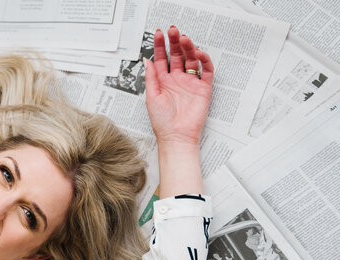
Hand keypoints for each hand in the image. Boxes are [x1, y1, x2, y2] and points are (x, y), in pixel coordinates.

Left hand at [144, 26, 213, 146]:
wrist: (177, 136)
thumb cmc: (162, 122)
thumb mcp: (151, 97)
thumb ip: (151, 77)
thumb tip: (147, 60)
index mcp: (163, 81)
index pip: (162, 59)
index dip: (160, 46)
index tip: (158, 34)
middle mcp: (177, 80)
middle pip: (177, 55)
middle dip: (175, 42)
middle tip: (173, 30)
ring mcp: (190, 83)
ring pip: (191, 60)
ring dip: (188, 48)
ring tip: (184, 38)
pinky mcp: (203, 88)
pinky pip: (206, 71)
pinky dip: (204, 60)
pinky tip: (198, 53)